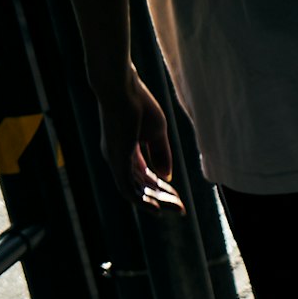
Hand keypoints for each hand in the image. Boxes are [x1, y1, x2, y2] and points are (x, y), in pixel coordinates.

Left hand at [111, 66, 181, 206]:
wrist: (121, 88)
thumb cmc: (139, 103)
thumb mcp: (157, 132)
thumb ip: (162, 154)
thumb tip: (166, 177)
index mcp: (127, 149)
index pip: (146, 176)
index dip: (163, 188)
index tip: (180, 198)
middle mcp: (118, 157)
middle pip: (143, 186)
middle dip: (163, 199)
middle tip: (182, 210)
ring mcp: (115, 160)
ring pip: (136, 191)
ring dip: (157, 203)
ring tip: (177, 210)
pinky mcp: (116, 161)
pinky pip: (127, 190)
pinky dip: (142, 202)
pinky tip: (157, 210)